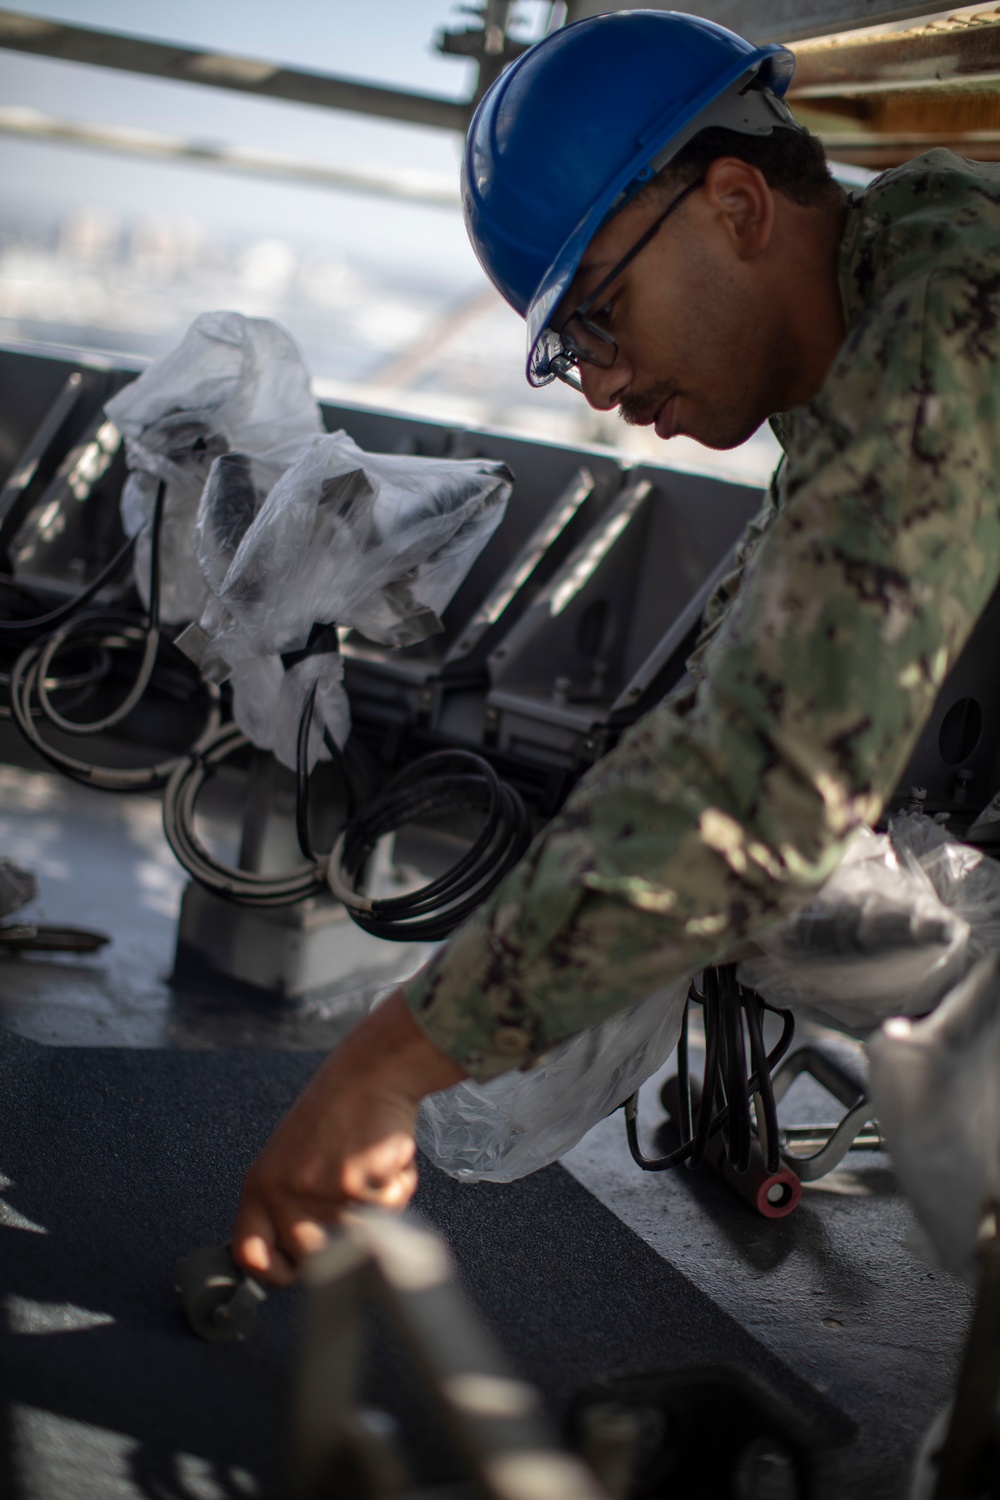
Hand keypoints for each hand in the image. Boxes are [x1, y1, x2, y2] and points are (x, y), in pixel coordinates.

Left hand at [232, 988, 464, 1285]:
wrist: (370, 1073)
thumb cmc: (338, 1111)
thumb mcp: (293, 1159)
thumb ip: (289, 1206)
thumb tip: (297, 1259)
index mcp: (261, 1185)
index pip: (250, 1253)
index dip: (274, 1272)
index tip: (294, 1270)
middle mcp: (283, 1192)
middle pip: (313, 1256)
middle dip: (343, 1232)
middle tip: (353, 1189)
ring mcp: (318, 1192)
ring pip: (359, 1234)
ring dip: (376, 1205)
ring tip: (369, 1163)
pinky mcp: (355, 1187)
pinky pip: (387, 1210)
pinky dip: (398, 1186)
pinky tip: (388, 1156)